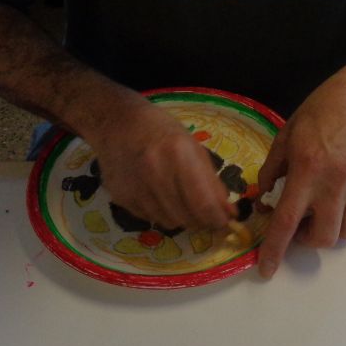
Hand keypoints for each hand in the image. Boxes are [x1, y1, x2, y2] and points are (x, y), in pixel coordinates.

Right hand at [85, 99, 234, 231]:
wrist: (117, 123)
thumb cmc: (161, 130)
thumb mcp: (193, 147)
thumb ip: (212, 182)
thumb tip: (229, 213)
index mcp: (178, 153)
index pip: (203, 204)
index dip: (217, 219)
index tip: (224, 222)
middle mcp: (155, 172)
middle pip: (187, 218)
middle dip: (201, 221)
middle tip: (205, 214)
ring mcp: (135, 187)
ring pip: (169, 222)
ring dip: (181, 217)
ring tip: (179, 198)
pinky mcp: (121, 198)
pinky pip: (150, 218)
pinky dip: (160, 213)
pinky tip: (157, 194)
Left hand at [255, 71, 345, 278]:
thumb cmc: (320, 112)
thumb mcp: (286, 135)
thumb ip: (272, 170)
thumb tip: (263, 201)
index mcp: (307, 169)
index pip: (287, 220)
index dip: (274, 248)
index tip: (265, 270)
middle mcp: (335, 183)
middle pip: (323, 238)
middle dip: (306, 241)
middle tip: (298, 226)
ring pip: (345, 232)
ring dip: (327, 230)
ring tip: (318, 210)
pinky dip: (343, 213)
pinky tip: (337, 191)